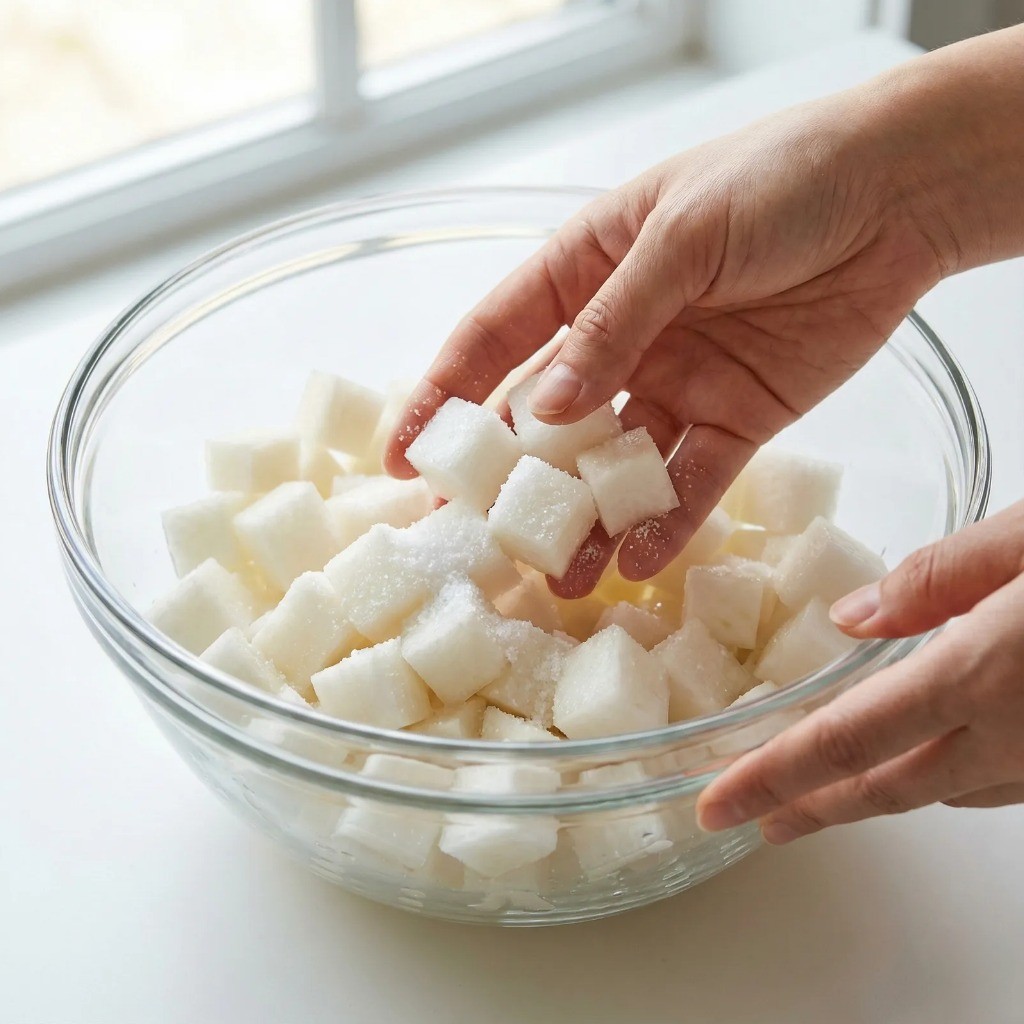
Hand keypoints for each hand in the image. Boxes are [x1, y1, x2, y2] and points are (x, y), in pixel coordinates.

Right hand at [385, 89, 945, 594]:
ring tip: (558, 575)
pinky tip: (638, 558)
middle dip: (510, 479)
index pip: (494, 340)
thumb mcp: (681, 236)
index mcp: (587, 271)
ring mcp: (676, 382)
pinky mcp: (736, 420)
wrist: (898, 196)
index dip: (444, 397)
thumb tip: (544, 409)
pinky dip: (665, 520)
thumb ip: (613, 324)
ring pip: (615, 464)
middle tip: (475, 537)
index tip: (403, 455)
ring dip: (587, 518)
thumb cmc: (778, 182)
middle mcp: (621, 336)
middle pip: (547, 418)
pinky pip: (691, 480)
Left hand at [696, 501, 1023, 841]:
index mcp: (978, 674)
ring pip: (940, 793)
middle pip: (885, 788)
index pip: (845, 741)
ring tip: (827, 791)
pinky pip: (991, 785)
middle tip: (755, 820)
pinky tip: (926, 757)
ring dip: (875, 793)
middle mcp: (1010, 737)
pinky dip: (939, 777)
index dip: (770, 779)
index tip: (716, 806)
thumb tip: (850, 616)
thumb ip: (936, 578)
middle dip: (810, 807)